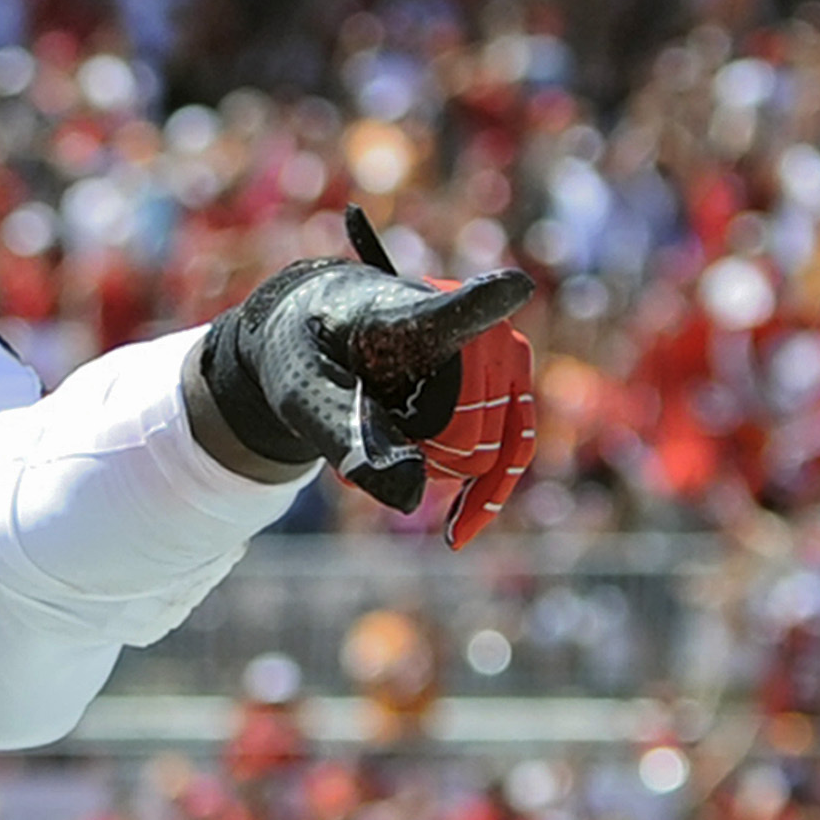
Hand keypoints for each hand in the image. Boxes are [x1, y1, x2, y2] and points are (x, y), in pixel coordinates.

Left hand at [198, 206, 537, 544]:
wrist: (326, 331)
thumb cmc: (311, 353)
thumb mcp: (305, 396)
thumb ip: (347, 440)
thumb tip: (413, 499)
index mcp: (413, 313)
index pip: (457, 309)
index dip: (485, 303)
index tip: (513, 287)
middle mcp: (476, 325)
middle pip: (469, 438)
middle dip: (418, 454)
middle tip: (367, 419)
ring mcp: (504, 354)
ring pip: (486, 455)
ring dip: (431, 463)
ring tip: (385, 425)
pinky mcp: (511, 383)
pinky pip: (514, 453)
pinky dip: (484, 495)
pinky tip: (456, 532)